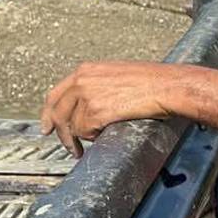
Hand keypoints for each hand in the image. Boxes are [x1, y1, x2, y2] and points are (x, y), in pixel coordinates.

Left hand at [41, 61, 181, 157]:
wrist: (169, 86)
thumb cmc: (155, 81)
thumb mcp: (119, 74)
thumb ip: (100, 85)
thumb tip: (93, 103)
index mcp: (87, 70)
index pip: (57, 93)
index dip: (50, 112)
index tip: (48, 125)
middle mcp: (82, 81)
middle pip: (57, 112)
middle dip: (60, 133)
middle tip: (67, 146)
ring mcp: (87, 96)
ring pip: (73, 126)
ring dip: (80, 139)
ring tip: (87, 147)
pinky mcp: (96, 112)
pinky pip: (86, 132)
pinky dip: (93, 138)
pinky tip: (104, 136)